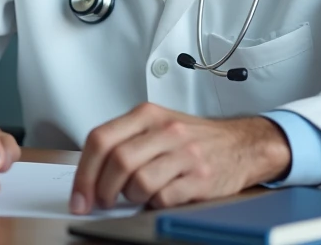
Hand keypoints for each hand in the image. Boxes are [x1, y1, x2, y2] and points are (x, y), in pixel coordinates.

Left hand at [70, 102, 290, 213]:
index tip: (79, 196)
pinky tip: (161, 198)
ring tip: (138, 196)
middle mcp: (166, 130)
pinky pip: (164, 198)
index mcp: (147, 114)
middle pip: (117, 161)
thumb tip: (89, 173)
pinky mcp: (200, 177)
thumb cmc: (193, 138)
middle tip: (102, 202)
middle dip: (102, 190)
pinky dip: (155, 205)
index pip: (101, 139)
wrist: (241, 144)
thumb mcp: (157, 126)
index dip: (84, 172)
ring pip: (139, 182)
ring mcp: (185, 153)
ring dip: (131, 198)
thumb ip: (125, 140)